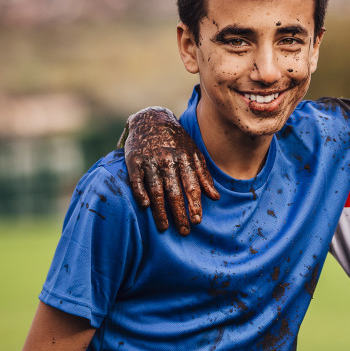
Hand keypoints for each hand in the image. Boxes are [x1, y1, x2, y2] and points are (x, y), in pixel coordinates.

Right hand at [123, 107, 218, 233]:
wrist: (151, 118)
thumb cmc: (176, 141)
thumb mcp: (193, 153)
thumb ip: (203, 175)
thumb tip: (215, 198)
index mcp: (184, 160)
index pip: (191, 186)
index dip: (194, 204)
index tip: (197, 221)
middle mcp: (168, 161)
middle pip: (175, 191)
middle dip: (180, 213)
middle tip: (184, 231)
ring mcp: (150, 160)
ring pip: (156, 189)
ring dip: (160, 210)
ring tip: (164, 227)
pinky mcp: (134, 160)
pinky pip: (137, 179)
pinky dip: (140, 192)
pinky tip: (145, 207)